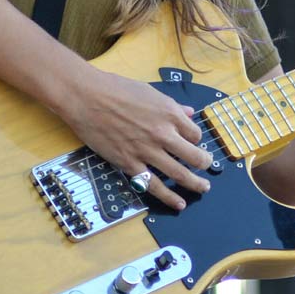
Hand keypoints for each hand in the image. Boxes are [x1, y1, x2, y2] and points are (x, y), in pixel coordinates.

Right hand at [56, 65, 213, 210]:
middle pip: (194, 155)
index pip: (195, 134)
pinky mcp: (129, 164)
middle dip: (204, 164)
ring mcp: (147, 151)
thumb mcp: (151, 93)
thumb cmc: (117, 89)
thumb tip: (189, 113)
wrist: (87, 98)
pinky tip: (179, 203)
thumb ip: (173, 106)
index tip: (193, 144)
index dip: (196, 141)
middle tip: (207, 167)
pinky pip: (153, 185)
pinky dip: (168, 196)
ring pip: (179, 173)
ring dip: (194, 183)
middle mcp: (163, 133)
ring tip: (203, 188)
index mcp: (170, 114)